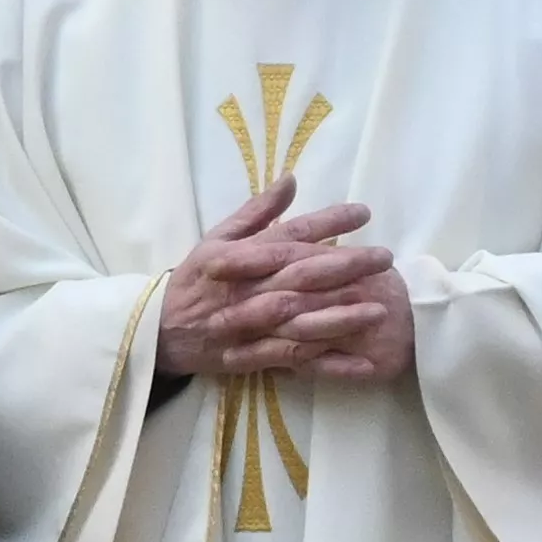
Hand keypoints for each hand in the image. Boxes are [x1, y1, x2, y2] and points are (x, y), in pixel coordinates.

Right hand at [158, 179, 411, 381]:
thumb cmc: (194, 282)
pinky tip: (358, 361)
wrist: (157, 332)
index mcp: (236, 256)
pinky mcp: (248, 357)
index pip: (287, 235)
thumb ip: (256, 213)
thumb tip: (291, 180)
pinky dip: (324, 361)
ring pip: (297, 318)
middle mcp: (243, 289)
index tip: (364, 213)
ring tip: (379, 309)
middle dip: (344, 266)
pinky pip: (290, 359)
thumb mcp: (215, 239)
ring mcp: (246, 325)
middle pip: (299, 275)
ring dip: (339, 315)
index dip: (326, 223)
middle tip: (384, 258)